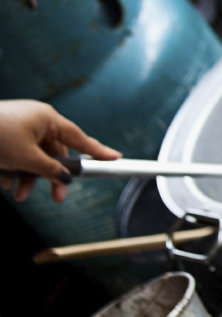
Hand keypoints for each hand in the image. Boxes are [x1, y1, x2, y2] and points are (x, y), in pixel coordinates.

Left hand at [0, 100, 116, 203]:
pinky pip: (18, 155)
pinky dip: (14, 170)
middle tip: (57, 197)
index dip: (98, 151)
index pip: (80, 138)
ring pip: (34, 157)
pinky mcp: (4, 134)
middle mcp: (36, 121)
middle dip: (50, 177)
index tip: (115, 158)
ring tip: (19, 193)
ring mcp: (19, 127)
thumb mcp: (27, 158)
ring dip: (29, 177)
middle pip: (55, 153)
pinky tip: (5, 182)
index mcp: (48, 119)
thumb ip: (51, 170)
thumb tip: (66, 178)